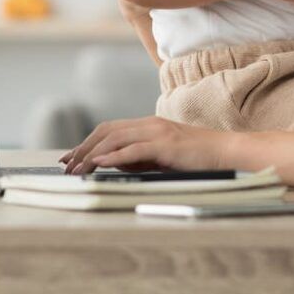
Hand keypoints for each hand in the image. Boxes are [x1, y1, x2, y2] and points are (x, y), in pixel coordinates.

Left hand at [58, 116, 230, 174]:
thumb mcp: (161, 157)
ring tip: (78, 170)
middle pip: (106, 131)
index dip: (86, 142)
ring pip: (115, 138)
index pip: (109, 129)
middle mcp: (150, 124)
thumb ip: (138, 158)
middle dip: (82, 148)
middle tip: (66, 165)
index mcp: (148, 125)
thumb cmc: (197, 157)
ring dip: (92, 154)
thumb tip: (111, 164)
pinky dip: (114, 157)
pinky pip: (134, 149)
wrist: (226, 152)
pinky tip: (100, 164)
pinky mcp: (166, 144)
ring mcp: (158, 132)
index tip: (70, 157)